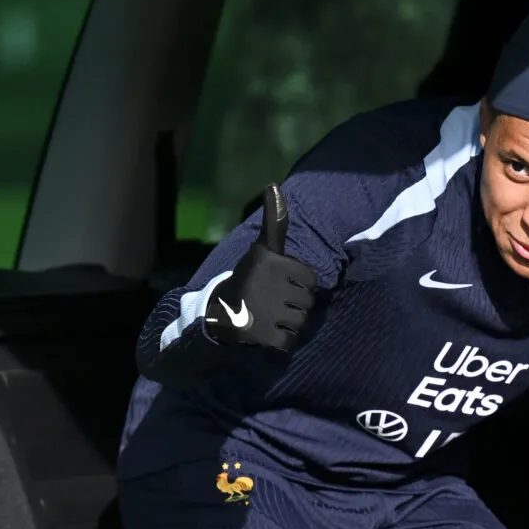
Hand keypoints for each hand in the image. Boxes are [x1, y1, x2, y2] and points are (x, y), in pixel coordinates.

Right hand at [204, 184, 317, 352]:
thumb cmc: (249, 278)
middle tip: (271, 303)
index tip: (279, 285)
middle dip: (294, 307)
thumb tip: (274, 185)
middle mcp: (266, 283)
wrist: (217, 312)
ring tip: (268, 316)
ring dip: (288, 324)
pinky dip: (281, 342)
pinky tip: (266, 332)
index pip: (311, 281)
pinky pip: (289, 342)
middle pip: (307, 304)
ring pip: (300, 323)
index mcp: (270, 260)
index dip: (299, 286)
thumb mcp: (263, 248)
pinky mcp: (260, 334)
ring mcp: (263, 309)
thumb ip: (276, 222)